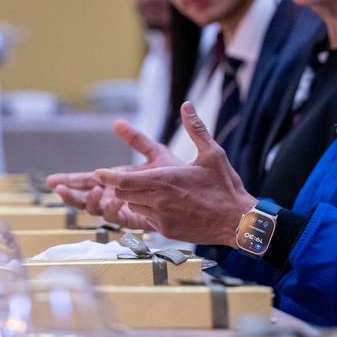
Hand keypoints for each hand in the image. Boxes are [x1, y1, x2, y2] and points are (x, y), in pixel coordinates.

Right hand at [47, 119, 183, 222]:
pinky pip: (119, 219)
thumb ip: (136, 139)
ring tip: (93, 191)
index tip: (52, 180)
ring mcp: (125, 210)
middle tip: (59, 189)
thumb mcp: (155, 152)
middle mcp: (116, 196)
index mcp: (116, 180)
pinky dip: (113, 209)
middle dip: (70, 194)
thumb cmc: (178, 174)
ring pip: (98, 211)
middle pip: (85, 198)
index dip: (69, 181)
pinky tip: (114, 200)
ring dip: (91, 202)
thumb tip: (117, 122)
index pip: (87, 181)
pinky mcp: (137, 220)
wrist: (198, 193)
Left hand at [94, 101, 256, 246]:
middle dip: (121, 185)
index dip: (106, 176)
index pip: (123, 180)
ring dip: (134, 198)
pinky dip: (147, 211)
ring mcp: (161, 219)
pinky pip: (146, 219)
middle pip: (123, 193)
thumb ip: (195, 129)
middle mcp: (158, 201)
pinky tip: (161, 205)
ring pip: (133, 207)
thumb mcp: (212, 153)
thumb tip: (187, 105)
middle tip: (123, 179)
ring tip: (149, 191)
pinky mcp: (166, 232)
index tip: (97, 173)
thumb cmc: (225, 187)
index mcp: (164, 180)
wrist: (238, 222)